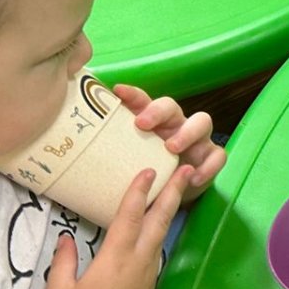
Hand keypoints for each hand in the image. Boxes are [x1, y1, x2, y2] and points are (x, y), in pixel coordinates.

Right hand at [46, 164, 189, 288]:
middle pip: (158, 219)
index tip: (149, 169)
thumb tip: (66, 238)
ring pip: (162, 232)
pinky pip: (159, 247)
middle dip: (172, 191)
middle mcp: (138, 261)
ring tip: (179, 187)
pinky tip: (162, 221)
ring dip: (171, 207)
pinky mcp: (150, 283)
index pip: (130, 216)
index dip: (139, 190)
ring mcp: (148, 272)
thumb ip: (63, 261)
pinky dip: (163, 228)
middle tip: (188, 168)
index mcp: (115, 259)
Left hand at [111, 85, 226, 201]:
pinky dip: (208, 166)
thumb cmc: (146, 172)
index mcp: (152, 123)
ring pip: (202, 121)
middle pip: (172, 105)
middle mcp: (175, 125)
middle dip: (158, 111)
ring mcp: (197, 140)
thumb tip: (71, 148)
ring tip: (172, 147)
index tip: (117, 91)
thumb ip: (110, 152)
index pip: (144, 101)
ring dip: (187, 132)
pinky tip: (194, 178)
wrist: (170, 197)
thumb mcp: (127, 161)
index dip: (133, 94)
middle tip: (143, 124)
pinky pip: (217, 156)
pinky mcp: (210, 157)